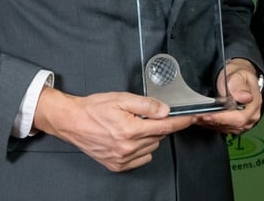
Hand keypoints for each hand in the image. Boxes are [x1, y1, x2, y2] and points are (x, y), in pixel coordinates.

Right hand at [32, 87, 191, 171]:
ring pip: (151, 148)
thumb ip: (146, 105)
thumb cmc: (94, 108)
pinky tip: (130, 139)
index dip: (181, 121)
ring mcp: (122, 159)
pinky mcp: (117, 165)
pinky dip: (141, 149)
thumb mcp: (121, 98)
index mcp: (131, 130)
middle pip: (159, 136)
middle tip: (145, 116)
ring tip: (133, 126)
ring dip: (149, 137)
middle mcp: (128, 147)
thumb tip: (165, 111)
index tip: (192, 118)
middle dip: (158, 125)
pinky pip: (142, 159)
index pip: (165, 126)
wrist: (72, 122)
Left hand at [195, 58, 262, 135]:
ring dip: (209, 124)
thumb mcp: (239, 75)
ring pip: (225, 128)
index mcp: (254, 105)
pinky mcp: (234, 125)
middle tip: (197, 116)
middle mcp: (251, 117)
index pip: (239, 118)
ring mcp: (243, 123)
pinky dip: (210, 124)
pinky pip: (222, 128)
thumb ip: (240, 86)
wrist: (238, 78)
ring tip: (196, 116)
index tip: (207, 115)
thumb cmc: (239, 76)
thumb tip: (244, 97)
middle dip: (212, 121)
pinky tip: (201, 119)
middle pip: (231, 126)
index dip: (222, 118)